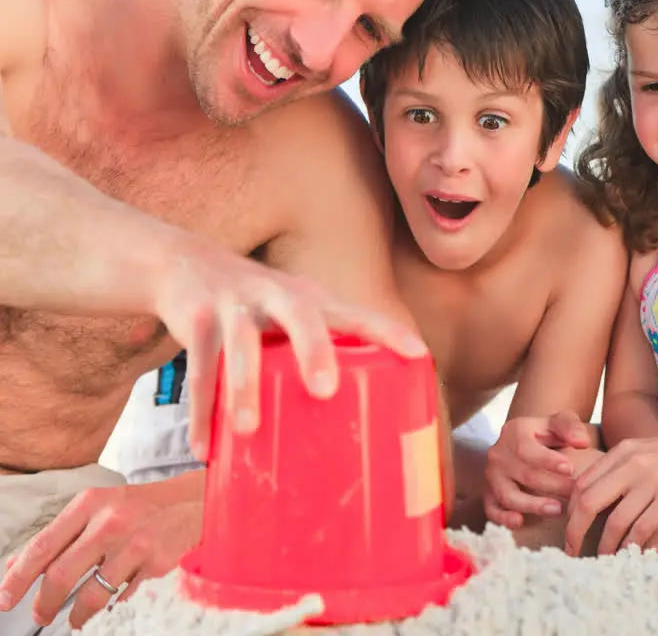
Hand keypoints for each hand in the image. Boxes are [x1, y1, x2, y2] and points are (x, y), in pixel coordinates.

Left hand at [0, 478, 203, 628]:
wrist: (193, 502)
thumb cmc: (139, 507)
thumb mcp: (98, 507)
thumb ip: (62, 534)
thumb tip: (20, 566)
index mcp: (90, 503)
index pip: (43, 546)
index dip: (18, 577)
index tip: (6, 598)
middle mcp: (112, 522)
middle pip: (62, 574)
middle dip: (44, 603)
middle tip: (40, 615)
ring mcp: (136, 543)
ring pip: (93, 593)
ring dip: (77, 614)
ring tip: (74, 618)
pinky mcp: (157, 562)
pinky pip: (124, 593)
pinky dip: (114, 600)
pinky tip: (115, 596)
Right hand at [151, 238, 426, 459]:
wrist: (185, 264)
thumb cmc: (259, 307)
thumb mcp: (294, 316)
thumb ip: (324, 351)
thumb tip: (361, 419)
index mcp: (311, 299)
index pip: (356, 312)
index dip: (388, 331)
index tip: (418, 354)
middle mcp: (277, 294)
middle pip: (301, 316)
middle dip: (313, 350)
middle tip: (325, 390)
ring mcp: (234, 303)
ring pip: (240, 343)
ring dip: (242, 386)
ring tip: (247, 428)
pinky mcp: (196, 317)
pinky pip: (197, 367)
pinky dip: (201, 410)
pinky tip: (205, 448)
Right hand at [483, 411, 593, 528]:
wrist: (526, 441)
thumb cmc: (548, 433)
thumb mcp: (560, 422)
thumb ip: (572, 428)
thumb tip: (582, 442)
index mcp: (514, 432)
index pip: (528, 449)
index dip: (548, 460)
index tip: (569, 469)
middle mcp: (499, 454)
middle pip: (524, 474)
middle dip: (552, 486)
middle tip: (575, 494)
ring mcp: (492, 476)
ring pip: (508, 495)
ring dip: (533, 505)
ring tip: (558, 510)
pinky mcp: (489, 494)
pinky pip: (492, 510)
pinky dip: (503, 518)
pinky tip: (519, 521)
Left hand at [564, 433, 657, 556]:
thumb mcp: (655, 452)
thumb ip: (628, 466)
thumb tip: (600, 492)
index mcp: (626, 450)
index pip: (583, 482)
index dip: (570, 510)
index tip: (570, 529)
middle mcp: (634, 462)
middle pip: (587, 501)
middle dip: (574, 531)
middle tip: (572, 551)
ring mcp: (654, 478)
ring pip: (613, 521)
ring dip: (604, 546)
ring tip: (603, 560)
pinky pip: (642, 529)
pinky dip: (631, 547)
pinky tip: (630, 556)